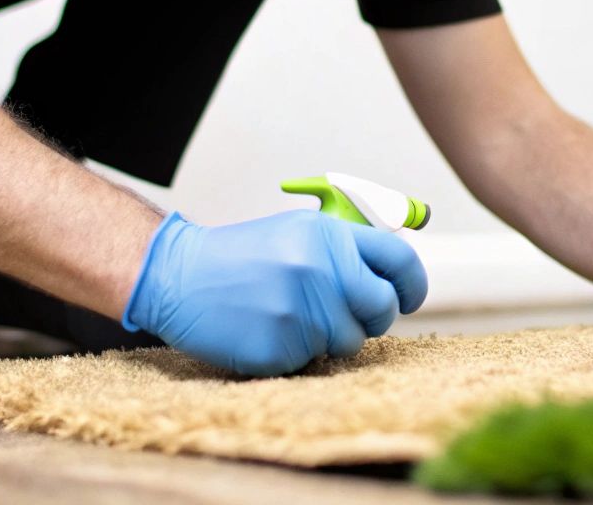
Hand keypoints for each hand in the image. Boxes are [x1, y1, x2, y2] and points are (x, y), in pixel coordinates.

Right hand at [122, 210, 426, 374]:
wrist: (180, 276)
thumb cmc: (242, 256)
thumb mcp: (298, 232)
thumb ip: (346, 249)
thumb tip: (394, 274)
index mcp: (329, 235)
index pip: (400, 260)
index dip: (412, 284)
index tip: (408, 298)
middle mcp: (320, 269)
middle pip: (382, 308)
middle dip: (372, 317)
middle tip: (346, 315)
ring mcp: (300, 310)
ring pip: (350, 341)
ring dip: (329, 337)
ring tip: (291, 316)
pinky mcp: (280, 346)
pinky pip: (313, 361)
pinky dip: (297, 353)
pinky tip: (269, 330)